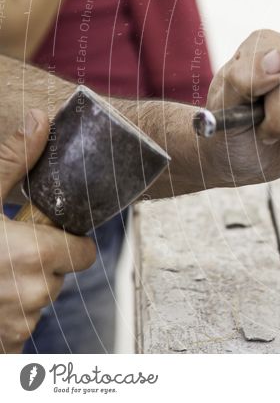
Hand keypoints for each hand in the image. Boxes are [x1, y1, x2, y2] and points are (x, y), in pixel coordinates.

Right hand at [0, 111, 95, 353]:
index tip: (36, 234)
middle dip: (38, 265)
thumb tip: (39, 120)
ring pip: (37, 303)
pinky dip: (3, 319)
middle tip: (1, 255)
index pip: (82, 252)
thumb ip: (12, 160)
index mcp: (33, 254)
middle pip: (59, 276)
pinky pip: (18, 332)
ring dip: (18, 292)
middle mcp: (33, 295)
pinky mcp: (4, 348)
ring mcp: (18, 327)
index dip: (62, 241)